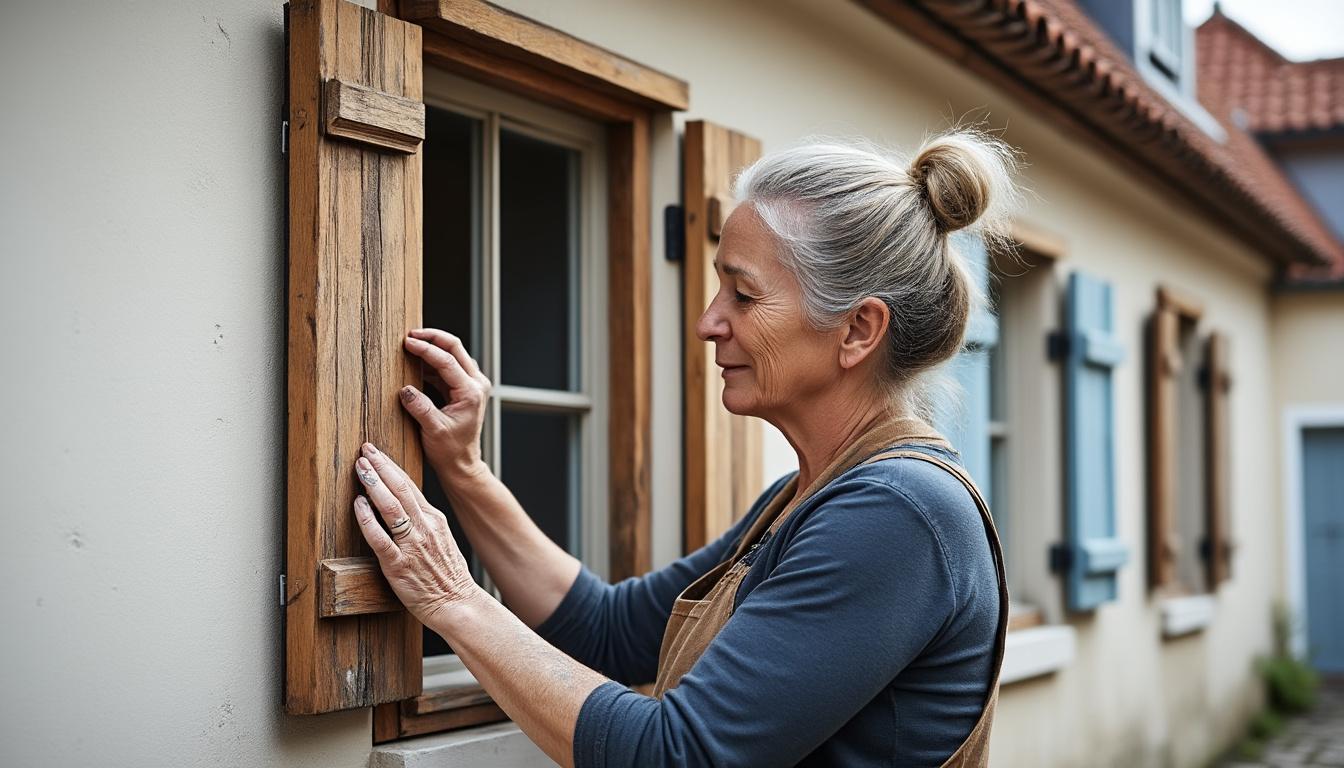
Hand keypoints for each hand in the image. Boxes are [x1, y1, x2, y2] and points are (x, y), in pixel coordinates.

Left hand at [351, 442, 484, 624]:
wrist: (457, 604)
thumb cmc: (448, 577)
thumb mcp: (443, 541)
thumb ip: (425, 523)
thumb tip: (408, 507)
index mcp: (435, 521)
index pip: (410, 486)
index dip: (391, 467)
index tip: (376, 454)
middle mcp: (425, 528)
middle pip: (400, 489)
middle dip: (381, 466)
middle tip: (365, 450)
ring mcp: (412, 546)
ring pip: (391, 507)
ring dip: (374, 484)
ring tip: (360, 468)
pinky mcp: (398, 565)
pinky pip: (380, 538)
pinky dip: (367, 519)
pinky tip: (358, 504)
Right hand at [399, 328, 490, 479]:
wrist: (461, 463)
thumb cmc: (450, 450)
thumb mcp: (433, 430)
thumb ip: (420, 408)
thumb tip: (405, 389)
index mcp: (471, 392)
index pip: (447, 360)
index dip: (426, 349)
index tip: (407, 342)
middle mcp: (475, 384)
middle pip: (455, 348)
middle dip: (432, 338)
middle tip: (410, 335)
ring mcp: (471, 385)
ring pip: (453, 354)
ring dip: (432, 348)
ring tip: (410, 346)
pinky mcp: (463, 388)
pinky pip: (448, 367)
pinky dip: (432, 361)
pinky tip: (416, 362)